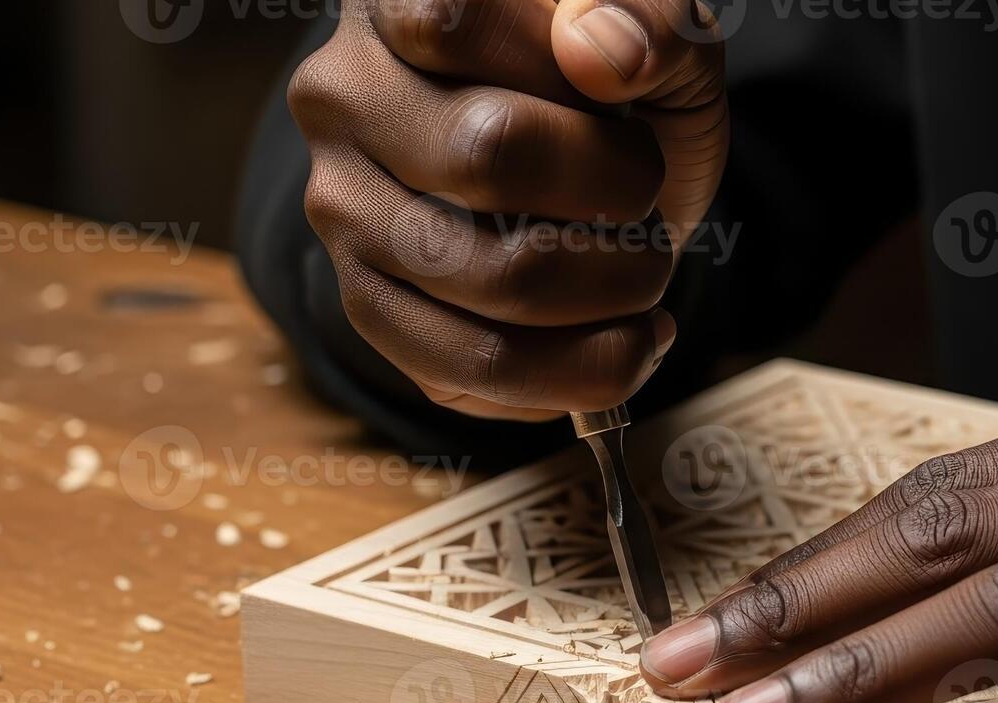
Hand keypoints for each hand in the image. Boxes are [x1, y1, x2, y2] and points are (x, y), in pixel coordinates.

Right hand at [289, 0, 727, 419]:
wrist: (587, 171)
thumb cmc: (614, 86)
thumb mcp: (656, 27)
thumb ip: (647, 15)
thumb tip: (599, 55)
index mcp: (396, 0)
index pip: (453, 21)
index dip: (569, 76)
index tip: (627, 101)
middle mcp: (341, 98)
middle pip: (487, 155)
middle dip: (615, 192)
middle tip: (647, 196)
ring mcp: (342, 211)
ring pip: (491, 281)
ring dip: (612, 290)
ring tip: (645, 270)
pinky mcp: (369, 309)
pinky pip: (475, 368)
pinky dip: (583, 370)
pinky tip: (627, 340)